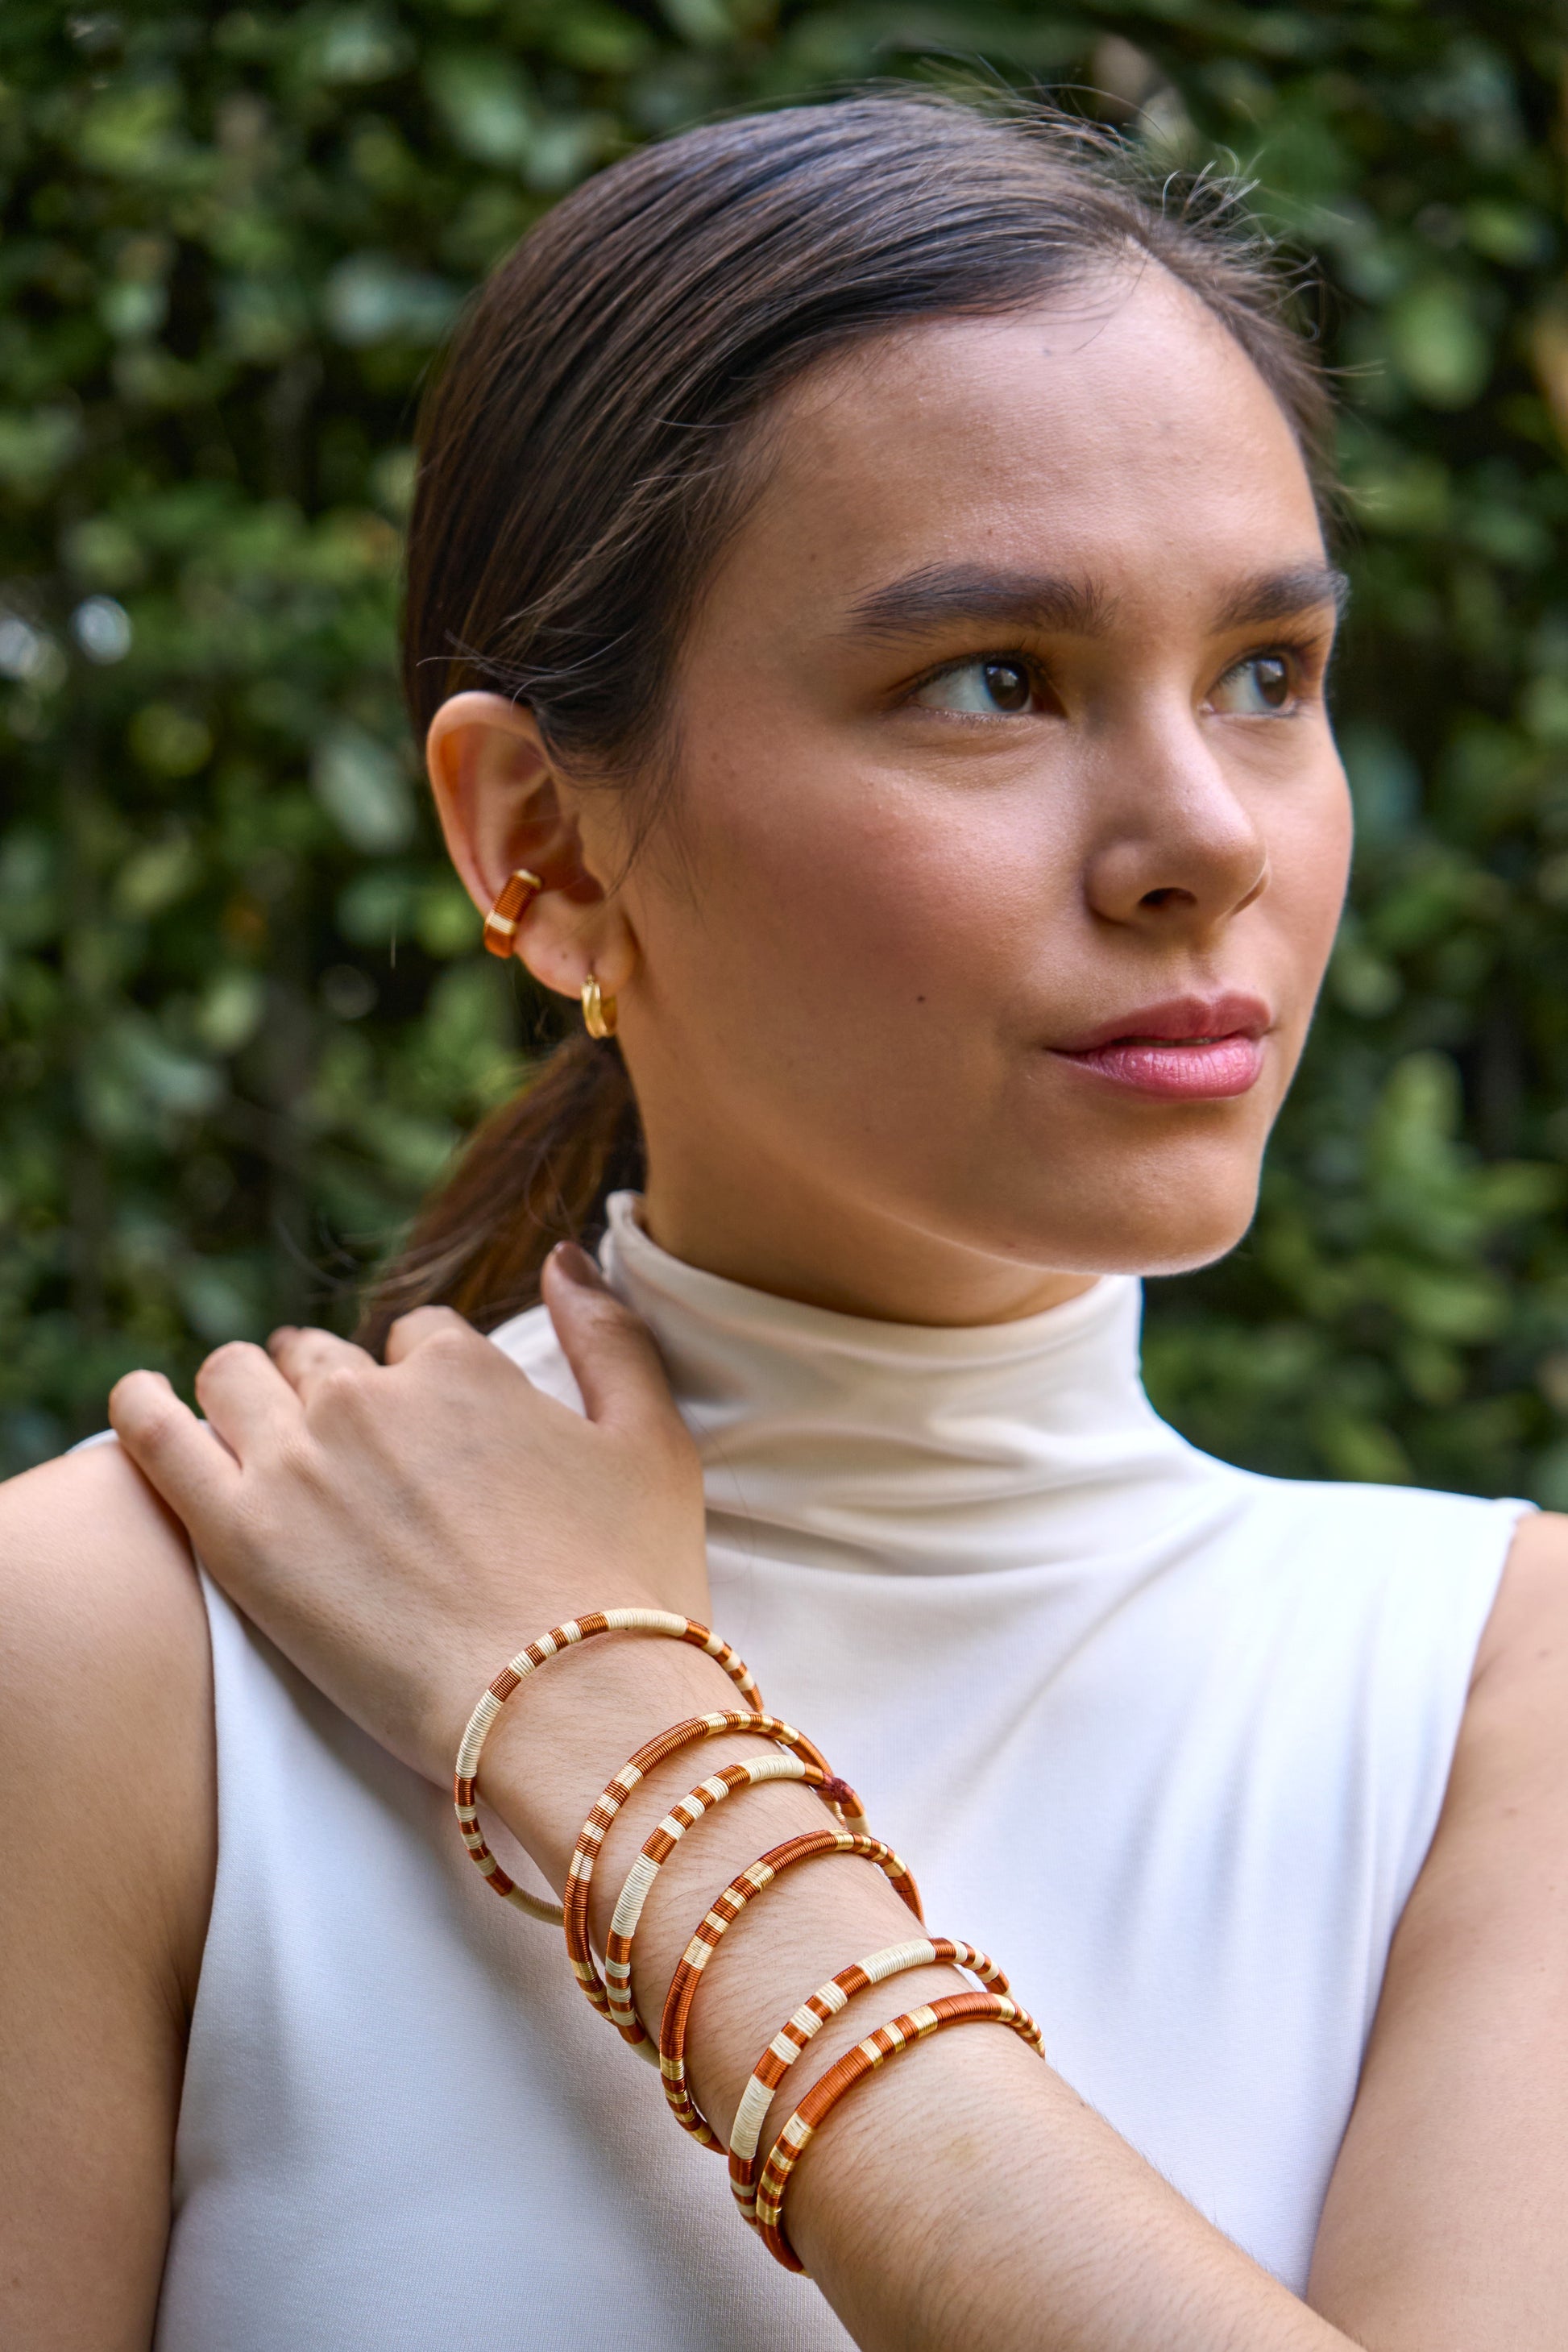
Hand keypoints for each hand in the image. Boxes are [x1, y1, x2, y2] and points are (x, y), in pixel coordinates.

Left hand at [108, 1245, 707, 1787]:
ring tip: (250, 1429)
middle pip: (320, 1357)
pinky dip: (142, 1408)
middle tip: (339, 1448)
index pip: (419, 1338)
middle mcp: (372, 1397)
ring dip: (246, 1390)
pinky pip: (158, 1438)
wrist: (571, 1706)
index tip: (429, 1436)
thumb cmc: (627, 1585)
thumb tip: (562, 1254)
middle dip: (327, 1385)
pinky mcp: (239, 1536)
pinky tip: (138, 1401)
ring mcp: (298, 1461)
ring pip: (236, 1378)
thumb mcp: (653, 1443)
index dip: (424, 1381)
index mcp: (464, 1369)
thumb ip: (609, 1335)